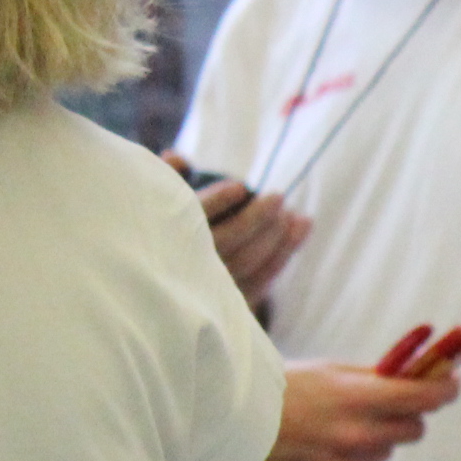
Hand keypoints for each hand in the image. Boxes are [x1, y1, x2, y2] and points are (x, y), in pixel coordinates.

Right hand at [166, 152, 310, 304]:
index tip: (240, 187)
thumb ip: (168, 177)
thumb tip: (177, 157)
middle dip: (256, 218)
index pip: (192, 220)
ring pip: (248, 263)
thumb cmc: (167, 229)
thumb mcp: (158, 201)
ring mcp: (209, 290)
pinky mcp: (228, 303)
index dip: (216, 202)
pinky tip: (302, 226)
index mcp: (166, 239)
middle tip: (278, 196)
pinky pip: (262, 281)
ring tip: (291, 212)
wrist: (164, 283)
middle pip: (227, 242)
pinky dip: (285, 253)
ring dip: (276, 236)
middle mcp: (186, 267)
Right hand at [257, 362, 458, 460]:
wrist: (228, 422)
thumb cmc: (280, 387)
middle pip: (413, 431)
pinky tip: (311, 448)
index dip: (446, 390)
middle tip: (390, 404)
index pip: (426, 399)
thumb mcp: (331, 370)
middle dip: (408, 416)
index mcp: (360, 400)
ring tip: (333, 425)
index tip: (451, 384)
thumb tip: (419, 374)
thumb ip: (376, 377)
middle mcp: (357, 438)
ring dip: (372, 441)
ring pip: (382, 454)